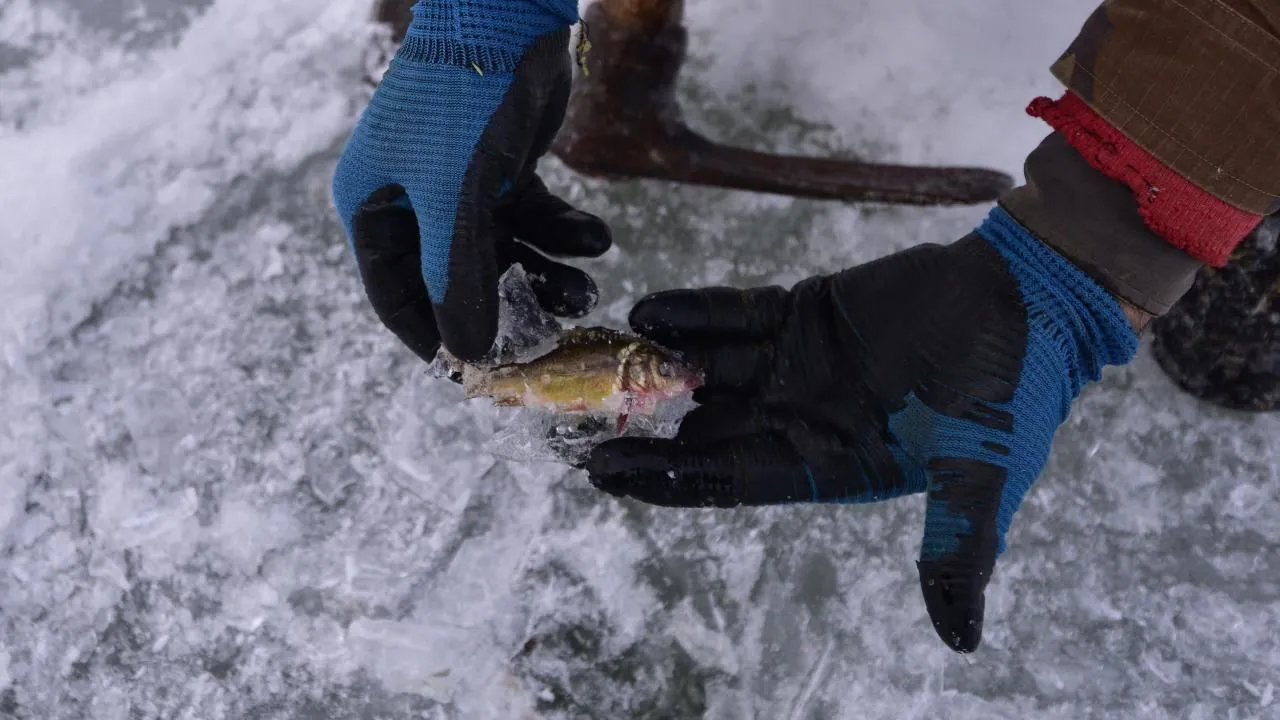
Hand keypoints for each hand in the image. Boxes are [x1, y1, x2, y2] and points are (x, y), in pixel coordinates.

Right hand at [332, 1, 609, 362]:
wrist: (507, 13)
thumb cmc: (462, 101)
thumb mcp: (455, 199)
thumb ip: (459, 278)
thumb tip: (466, 355)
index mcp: (375, 206)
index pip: (396, 295)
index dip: (435, 337)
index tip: (477, 377)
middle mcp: (412, 199)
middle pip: (458, 278)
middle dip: (507, 306)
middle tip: (550, 337)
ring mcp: (458, 184)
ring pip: (502, 252)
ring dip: (546, 273)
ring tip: (588, 290)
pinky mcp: (502, 169)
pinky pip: (533, 218)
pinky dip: (564, 232)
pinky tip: (597, 238)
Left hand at [585, 209, 1138, 651]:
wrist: (1034, 297)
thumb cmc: (1012, 389)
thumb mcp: (984, 475)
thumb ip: (961, 548)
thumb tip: (963, 642)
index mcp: (828, 466)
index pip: (730, 480)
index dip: (669, 477)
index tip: (605, 472)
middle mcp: (800, 420)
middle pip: (703, 428)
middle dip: (642, 424)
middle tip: (571, 420)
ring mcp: (796, 365)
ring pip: (709, 369)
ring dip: (656, 363)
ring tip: (599, 355)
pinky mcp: (801, 313)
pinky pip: (736, 314)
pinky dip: (694, 311)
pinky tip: (649, 307)